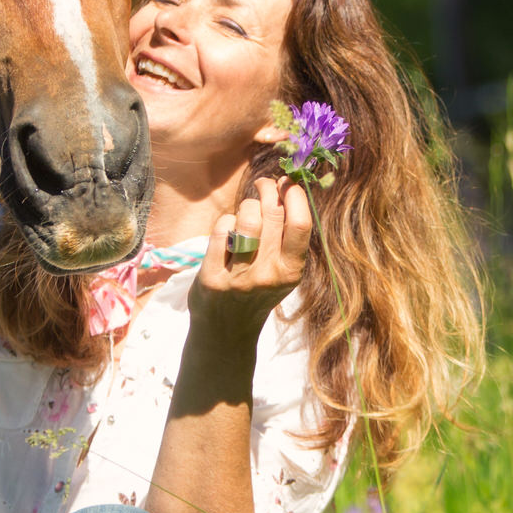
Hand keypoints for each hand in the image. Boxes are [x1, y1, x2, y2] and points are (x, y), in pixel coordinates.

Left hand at [189, 177, 311, 345]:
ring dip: (246, 206)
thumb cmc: (256, 290)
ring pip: (246, 218)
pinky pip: (221, 230)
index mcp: (291, 271)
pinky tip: (228, 232)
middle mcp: (268, 275)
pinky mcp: (212, 277)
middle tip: (264, 183)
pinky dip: (225, 223)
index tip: (287, 181)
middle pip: (272, 214)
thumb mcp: (281, 271)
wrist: (225, 331)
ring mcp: (239, 277)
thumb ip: (286, 236)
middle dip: (268, 189)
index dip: (294, 195)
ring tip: (245, 213)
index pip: (300, 224)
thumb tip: (288, 185)